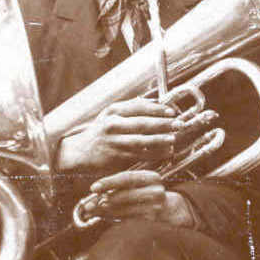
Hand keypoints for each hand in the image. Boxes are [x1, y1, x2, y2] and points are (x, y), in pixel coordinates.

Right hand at [55, 97, 183, 170]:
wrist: (80, 152)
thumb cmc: (101, 132)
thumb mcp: (110, 114)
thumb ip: (131, 108)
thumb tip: (155, 103)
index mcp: (113, 111)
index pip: (139, 107)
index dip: (157, 109)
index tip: (172, 111)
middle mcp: (112, 124)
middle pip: (142, 123)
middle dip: (163, 124)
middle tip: (179, 124)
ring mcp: (114, 141)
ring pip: (141, 140)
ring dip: (160, 139)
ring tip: (173, 138)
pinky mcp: (116, 156)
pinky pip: (139, 154)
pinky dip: (154, 153)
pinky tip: (166, 152)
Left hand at [77, 167, 194, 227]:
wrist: (172, 210)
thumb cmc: (148, 194)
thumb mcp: (140, 184)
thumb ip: (121, 186)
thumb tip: (95, 192)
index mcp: (151, 176)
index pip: (127, 177)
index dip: (109, 182)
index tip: (93, 188)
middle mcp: (155, 190)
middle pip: (125, 193)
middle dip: (105, 199)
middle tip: (88, 204)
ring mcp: (155, 206)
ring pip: (125, 208)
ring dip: (106, 211)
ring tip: (92, 211)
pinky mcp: (152, 219)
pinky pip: (128, 218)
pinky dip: (114, 217)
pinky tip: (104, 217)